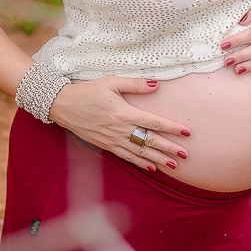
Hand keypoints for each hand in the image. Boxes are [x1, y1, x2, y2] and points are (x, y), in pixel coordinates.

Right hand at [48, 77, 189, 172]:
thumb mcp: (111, 82)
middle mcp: (120, 129)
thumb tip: (156, 85)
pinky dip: (139, 163)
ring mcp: (112, 139)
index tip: (187, 132)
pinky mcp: (105, 145)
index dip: (171, 128)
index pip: (153, 122)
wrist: (63, 105)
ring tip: (174, 165)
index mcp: (124, 113)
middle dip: (169, 148)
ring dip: (158, 159)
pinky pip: (126, 157)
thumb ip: (134, 84)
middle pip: (150, 141)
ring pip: (140, 152)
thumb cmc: (87, 91)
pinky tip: (151, 168)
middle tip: (186, 155)